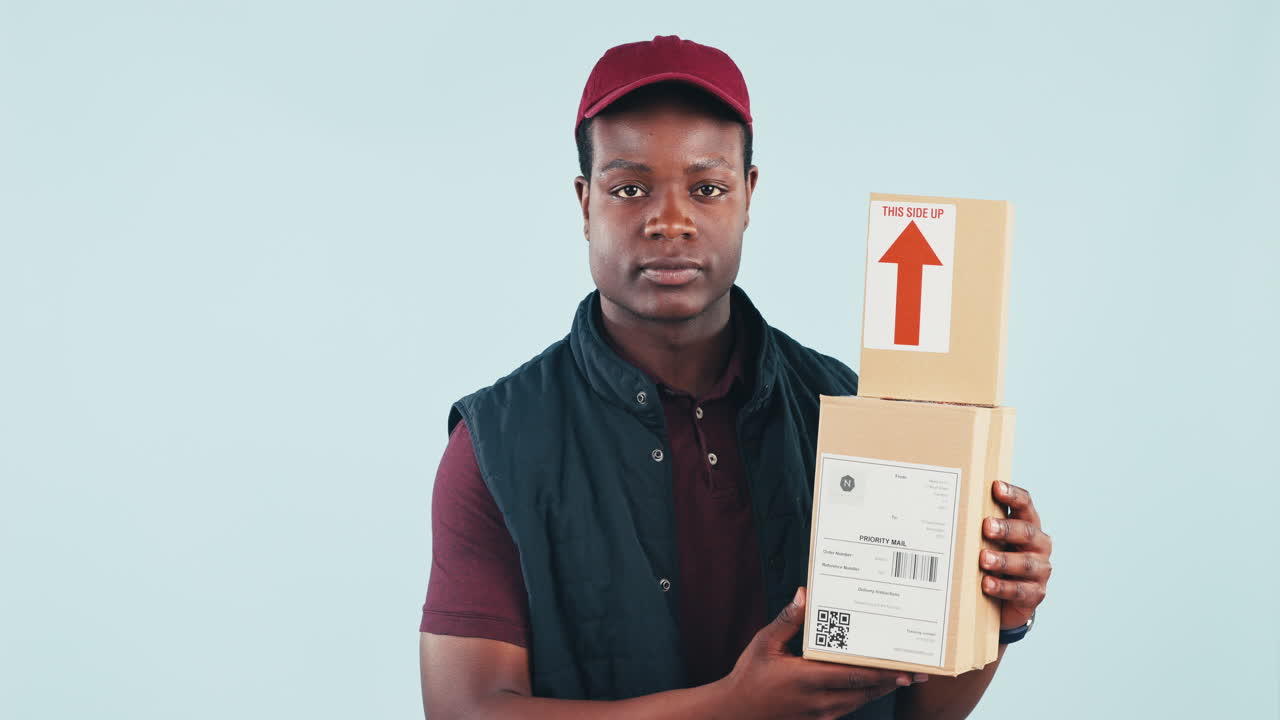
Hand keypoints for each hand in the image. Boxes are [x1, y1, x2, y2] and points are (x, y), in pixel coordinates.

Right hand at [717, 587, 927, 719]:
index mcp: (806, 678)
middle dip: (892, 681)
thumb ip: (788, 620)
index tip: (903, 668)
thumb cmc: (750, 675)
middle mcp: (818, 699)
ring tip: (904, 677)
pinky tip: (873, 687)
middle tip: (919, 673)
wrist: (736, 711)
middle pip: (864, 691)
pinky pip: (849, 708)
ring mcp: (820, 713)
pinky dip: (864, 697)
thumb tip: (806, 595)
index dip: (881, 673)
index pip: (852, 676)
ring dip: (882, 690)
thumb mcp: (765, 643)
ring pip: (859, 702)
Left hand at [981, 481, 1051, 630]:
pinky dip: (1002, 587)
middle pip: (1026, 531)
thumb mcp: (987, 539)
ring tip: (983, 559)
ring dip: (1003, 560)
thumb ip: (975, 524)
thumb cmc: (995, 558)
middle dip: (1005, 528)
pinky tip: (986, 584)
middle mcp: (1038, 544)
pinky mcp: (1035, 593)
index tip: (996, 486)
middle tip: (986, 526)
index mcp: (1028, 524)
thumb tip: (939, 506)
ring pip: (1024, 562)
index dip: (1013, 495)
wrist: (1007, 596)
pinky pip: (1020, 590)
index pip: (1025, 504)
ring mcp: (1040, 569)